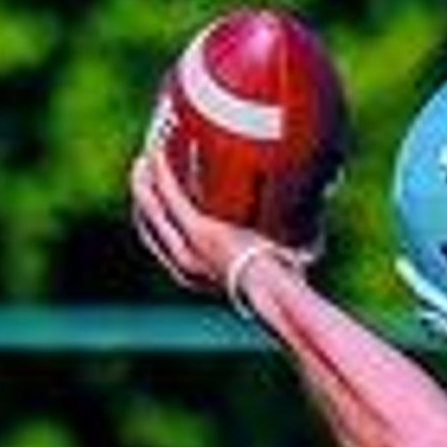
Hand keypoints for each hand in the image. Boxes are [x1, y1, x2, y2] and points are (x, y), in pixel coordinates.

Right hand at [127, 140, 308, 310]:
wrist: (277, 292)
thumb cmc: (281, 282)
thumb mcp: (270, 262)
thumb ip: (276, 243)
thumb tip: (304, 229)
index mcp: (194, 272)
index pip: (161, 240)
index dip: (152, 214)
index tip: (153, 192)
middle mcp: (183, 263)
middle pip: (150, 223)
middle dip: (143, 193)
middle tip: (143, 167)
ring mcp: (188, 248)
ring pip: (153, 208)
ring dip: (145, 181)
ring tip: (146, 155)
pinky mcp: (199, 231)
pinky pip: (172, 196)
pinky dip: (163, 173)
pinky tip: (158, 154)